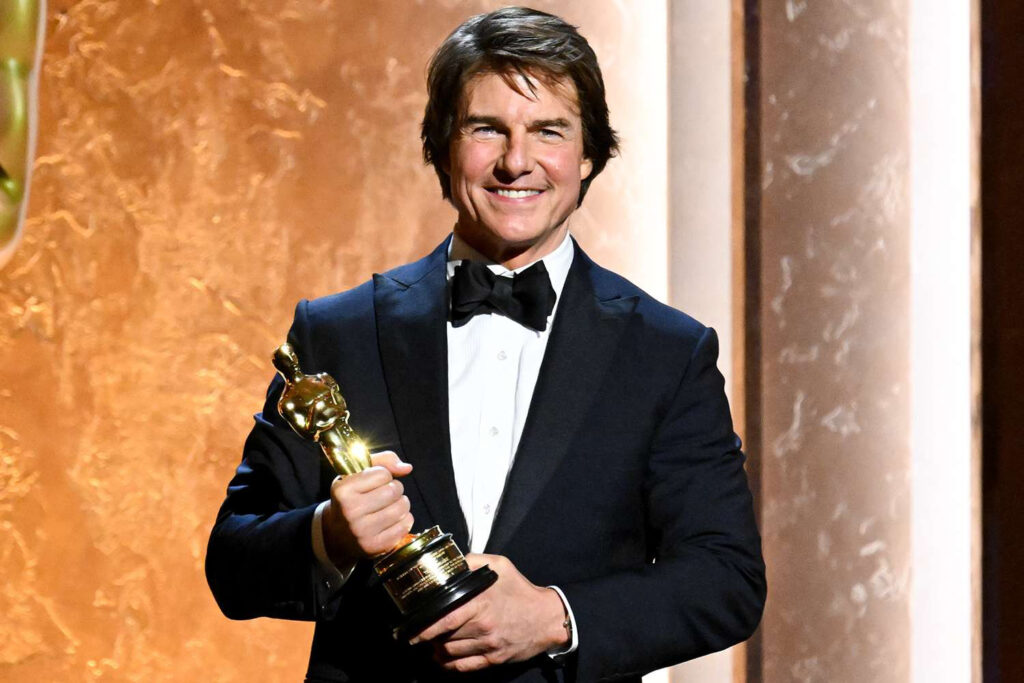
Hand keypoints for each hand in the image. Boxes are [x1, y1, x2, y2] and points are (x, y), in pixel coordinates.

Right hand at [321, 451, 413, 565]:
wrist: (336, 534)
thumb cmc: (351, 498)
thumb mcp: (357, 474)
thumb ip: (383, 461)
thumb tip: (407, 468)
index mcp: (343, 490)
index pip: (382, 473)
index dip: (384, 475)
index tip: (375, 482)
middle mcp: (350, 511)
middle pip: (394, 490)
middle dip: (395, 488)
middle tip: (387, 494)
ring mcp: (362, 531)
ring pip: (402, 507)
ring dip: (401, 503)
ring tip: (390, 505)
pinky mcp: (375, 546)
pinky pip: (405, 525)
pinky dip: (404, 519)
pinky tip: (393, 519)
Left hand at [409, 554, 568, 671]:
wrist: (547, 618)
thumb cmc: (522, 591)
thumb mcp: (501, 566)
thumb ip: (474, 561)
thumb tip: (452, 562)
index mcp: (481, 603)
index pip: (445, 619)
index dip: (424, 627)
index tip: (409, 629)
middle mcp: (484, 627)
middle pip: (444, 638)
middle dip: (427, 638)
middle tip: (415, 635)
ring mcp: (489, 646)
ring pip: (451, 654)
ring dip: (436, 650)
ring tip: (430, 643)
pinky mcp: (494, 659)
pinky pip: (464, 667)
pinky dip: (448, 666)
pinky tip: (442, 659)